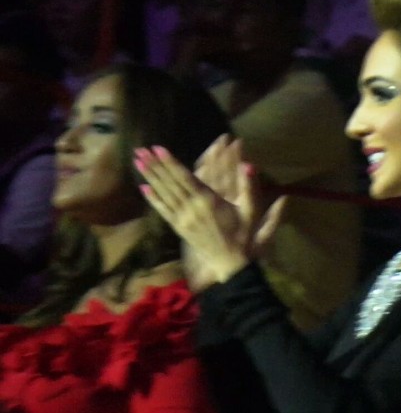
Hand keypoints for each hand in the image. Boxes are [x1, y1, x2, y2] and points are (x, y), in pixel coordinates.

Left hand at [134, 143, 284, 287]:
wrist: (230, 264)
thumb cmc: (243, 235)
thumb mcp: (250, 210)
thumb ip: (248, 186)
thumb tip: (248, 164)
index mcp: (208, 201)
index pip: (186, 178)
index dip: (171, 163)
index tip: (158, 148)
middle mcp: (191, 208)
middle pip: (170, 183)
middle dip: (155, 166)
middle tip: (140, 150)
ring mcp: (183, 219)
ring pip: (164, 194)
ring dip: (150, 177)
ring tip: (138, 162)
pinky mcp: (178, 228)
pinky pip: (163, 211)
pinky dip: (153, 199)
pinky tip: (143, 188)